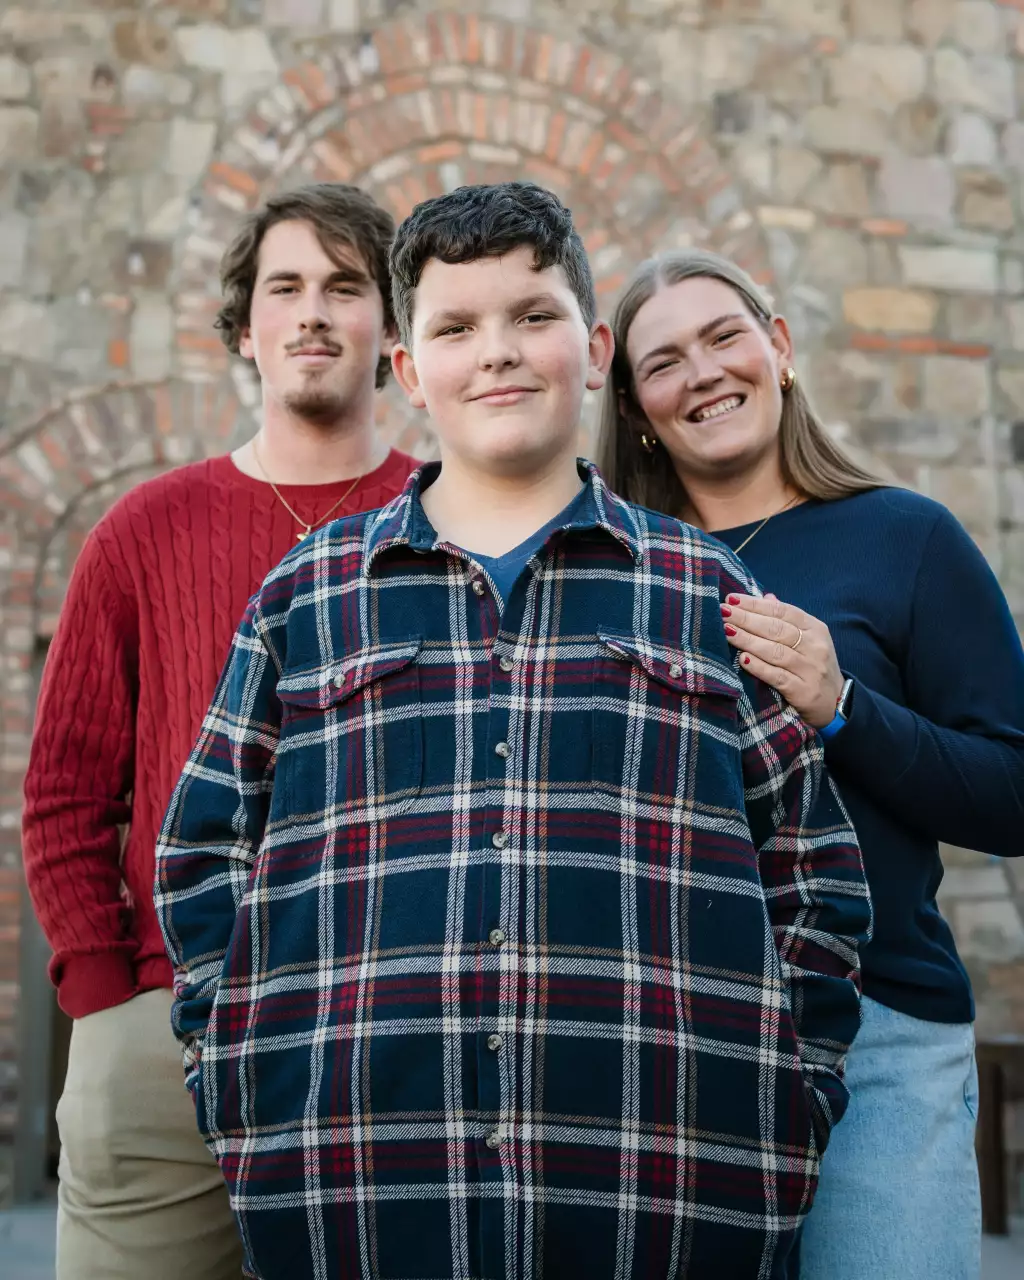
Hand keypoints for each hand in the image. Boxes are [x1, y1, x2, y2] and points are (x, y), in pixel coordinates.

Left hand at [721, 593, 843, 729]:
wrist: (837, 703)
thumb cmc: (813, 666)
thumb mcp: (808, 640)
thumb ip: (787, 620)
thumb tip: (766, 597)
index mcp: (815, 629)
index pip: (782, 611)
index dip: (756, 605)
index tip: (731, 599)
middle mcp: (815, 646)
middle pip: (776, 629)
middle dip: (747, 619)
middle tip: (723, 612)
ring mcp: (811, 669)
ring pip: (775, 651)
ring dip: (748, 640)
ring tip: (727, 631)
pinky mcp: (804, 691)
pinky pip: (778, 677)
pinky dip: (760, 667)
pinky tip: (743, 659)